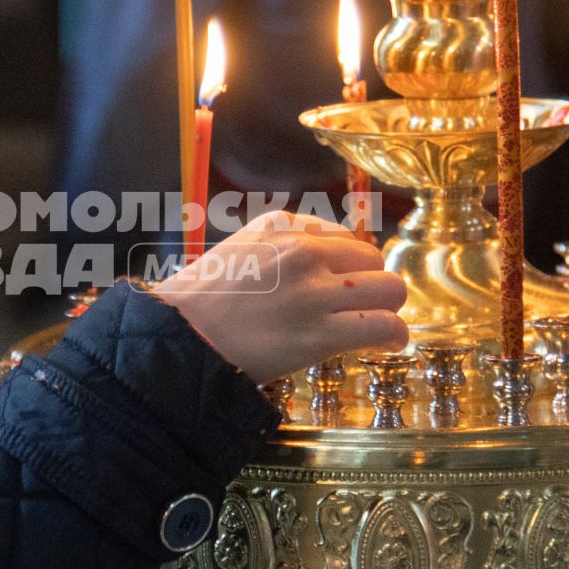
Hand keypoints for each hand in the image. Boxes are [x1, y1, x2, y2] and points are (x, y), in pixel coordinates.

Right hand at [155, 211, 407, 380]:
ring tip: (376, 326)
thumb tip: (321, 265)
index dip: (348, 266)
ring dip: (387, 309)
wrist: (175, 338)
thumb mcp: (238, 251)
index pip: (343, 237)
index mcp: (281, 225)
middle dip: (372, 285)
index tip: (341, 287)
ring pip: (390, 290)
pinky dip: (393, 336)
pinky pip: (383, 326)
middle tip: (358, 310)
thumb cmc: (198, 302)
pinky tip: (387, 343)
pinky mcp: (320, 334)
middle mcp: (303, 251)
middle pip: (374, 259)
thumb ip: (279, 248)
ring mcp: (314, 292)